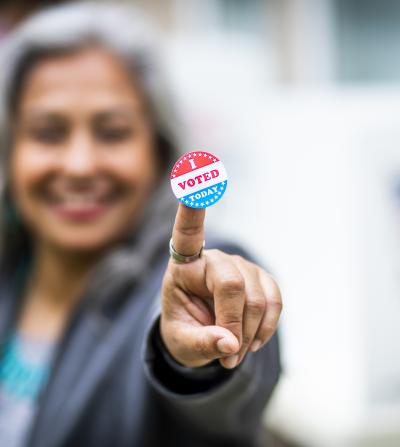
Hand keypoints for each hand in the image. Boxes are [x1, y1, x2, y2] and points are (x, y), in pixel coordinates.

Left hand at [160, 204, 281, 368]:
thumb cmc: (184, 331)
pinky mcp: (261, 278)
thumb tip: (231, 345)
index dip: (193, 205)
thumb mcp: (181, 343)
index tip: (196, 173)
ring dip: (250, 333)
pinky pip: (275, 300)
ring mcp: (240, 266)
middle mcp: (213, 259)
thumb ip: (201, 344)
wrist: (202, 335)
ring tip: (235, 352)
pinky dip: (268, 326)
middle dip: (233, 325)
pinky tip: (254, 340)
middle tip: (228, 355)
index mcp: (184, 266)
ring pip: (256, 298)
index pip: (187, 232)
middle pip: (232, 285)